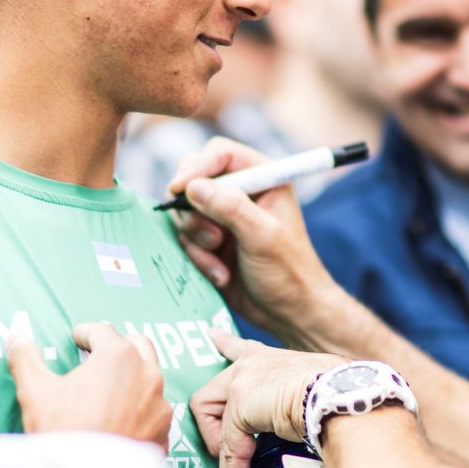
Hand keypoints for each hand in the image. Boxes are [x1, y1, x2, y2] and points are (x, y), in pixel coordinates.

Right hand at [9, 323, 170, 448]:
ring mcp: (160, 405)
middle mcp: (148, 375)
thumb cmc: (63, 432)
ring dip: (134, 376)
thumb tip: (15, 336)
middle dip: (119, 345)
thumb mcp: (35, 392)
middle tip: (99, 355)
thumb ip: (26, 359)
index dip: (86, 332)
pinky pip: (155, 412)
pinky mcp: (165, 433)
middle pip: (138, 345)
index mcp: (119, 357)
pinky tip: (125, 419)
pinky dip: (142, 408)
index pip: (103, 331)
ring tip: (112, 387)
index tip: (77, 337)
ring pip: (152, 379)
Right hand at [167, 138, 341, 341]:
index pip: (220, 154)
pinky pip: (186, 238)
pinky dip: (198, 257)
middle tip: (212, 236)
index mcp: (264, 179)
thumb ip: (230, 207)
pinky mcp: (211, 241)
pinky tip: (221, 274)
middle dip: (194, 208)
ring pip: (186, 210)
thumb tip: (193, 187)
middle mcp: (241, 193)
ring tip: (220, 256)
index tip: (179, 188)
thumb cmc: (289, 272)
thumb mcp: (263, 236)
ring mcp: (223, 217)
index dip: (197, 167)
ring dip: (197, 237)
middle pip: (196, 178)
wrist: (289, 314)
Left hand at [190, 332, 340, 467]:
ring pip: (213, 425)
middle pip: (211, 393)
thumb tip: (315, 432)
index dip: (225, 344)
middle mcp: (254, 363)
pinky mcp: (240, 405)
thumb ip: (305, 409)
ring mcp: (244, 381)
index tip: (213, 336)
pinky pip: (229, 452)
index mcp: (276, 360)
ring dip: (224, 460)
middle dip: (211, 429)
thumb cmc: (347, 402)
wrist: (348, 398)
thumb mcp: (322, 399)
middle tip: (225, 453)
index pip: (243, 348)